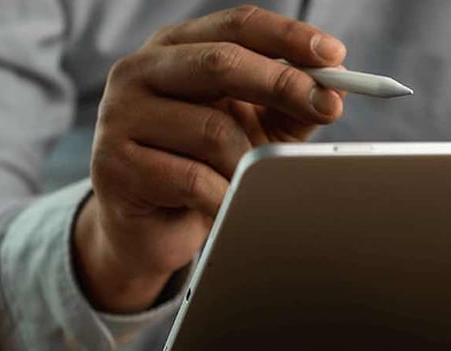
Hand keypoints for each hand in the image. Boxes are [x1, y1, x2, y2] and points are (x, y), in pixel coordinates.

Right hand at [75, 6, 347, 311]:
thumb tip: (336, 89)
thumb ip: (291, 102)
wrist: (151, 225)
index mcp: (177, 47)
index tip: (335, 56)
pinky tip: (228, 206)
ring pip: (212, 129)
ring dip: (250, 162)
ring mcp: (120, 116)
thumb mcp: (255, 125)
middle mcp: (140, 70)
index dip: (289, 36)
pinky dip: (226, 196)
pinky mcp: (115, 165)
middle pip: (221, 63)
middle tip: (328, 108)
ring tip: (254, 181)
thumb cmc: (205, 163)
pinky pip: (193, 180)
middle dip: (283, 85)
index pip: (237, 25)